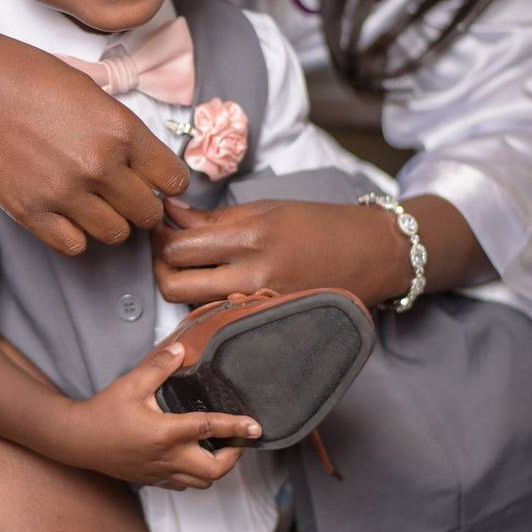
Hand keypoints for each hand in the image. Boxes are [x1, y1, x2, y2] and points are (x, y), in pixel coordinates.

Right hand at [0, 0, 188, 255]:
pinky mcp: (31, 211)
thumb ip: (123, 133)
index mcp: (121, 130)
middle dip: (142, 206)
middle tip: (125, 196)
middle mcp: (99, 165)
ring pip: (115, 234)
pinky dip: (75, 234)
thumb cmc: (29, 77)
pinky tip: (67, 213)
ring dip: (110, 221)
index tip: (156, 182)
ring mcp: (65, 192)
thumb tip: (146, 168)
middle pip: (148, 213)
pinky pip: (75, 246)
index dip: (167, 183)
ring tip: (93, 202)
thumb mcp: (93, 92)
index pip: (174, 180)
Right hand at [61, 343, 261, 490]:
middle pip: (214, 470)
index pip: (209, 429)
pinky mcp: (152, 478)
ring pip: (201, 483)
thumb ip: (159, 366)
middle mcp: (166, 457)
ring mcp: (160, 471)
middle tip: (239, 439)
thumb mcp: (131, 383)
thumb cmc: (102, 413)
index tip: (255, 426)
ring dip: (217, 468)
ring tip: (220, 448)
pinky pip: (183, 485)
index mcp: (165, 432)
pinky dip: (196, 475)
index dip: (236, 427)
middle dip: (233, 456)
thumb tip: (181, 350)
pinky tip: (192, 457)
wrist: (77, 440)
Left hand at [152, 198, 412, 306]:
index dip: (158, 237)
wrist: (372, 255)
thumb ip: (213, 218)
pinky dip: (205, 302)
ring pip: (191, 305)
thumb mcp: (265, 209)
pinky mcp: (265, 322)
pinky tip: (213, 285)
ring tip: (190, 265)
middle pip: (172, 286)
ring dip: (179, 284)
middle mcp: (252, 277)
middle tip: (165, 250)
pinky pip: (217, 317)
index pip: (178, 248)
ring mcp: (258, 305)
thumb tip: (170, 214)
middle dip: (159, 266)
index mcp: (252, 238)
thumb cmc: (319, 225)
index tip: (159, 226)